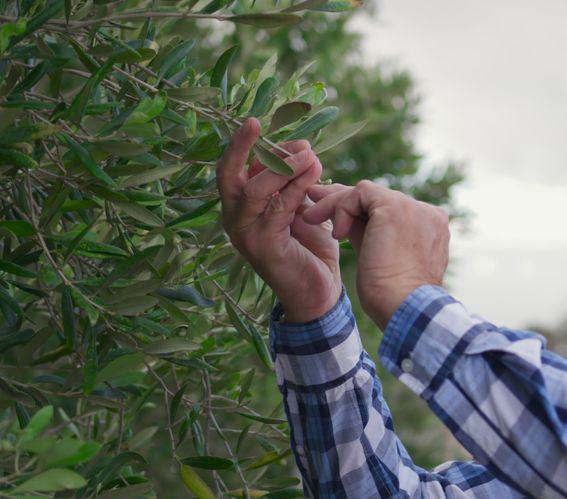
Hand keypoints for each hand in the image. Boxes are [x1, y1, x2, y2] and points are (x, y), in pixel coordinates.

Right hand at [216, 118, 340, 322]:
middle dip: (246, 148)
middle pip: (231, 176)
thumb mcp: (300, 208)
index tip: (256, 121)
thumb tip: (302, 149)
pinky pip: (278, 209)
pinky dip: (296, 188)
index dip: (241, 145)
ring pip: (257, 190)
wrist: (318, 292)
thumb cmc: (309, 248)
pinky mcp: (263, 247)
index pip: (233, 170)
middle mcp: (235, 220)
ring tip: (310, 154)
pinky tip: (315, 174)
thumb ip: (293, 183)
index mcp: (241, 208)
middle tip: (265, 127)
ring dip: (284, 167)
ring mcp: (245, 234)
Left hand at [303, 181, 449, 328]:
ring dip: (336, 205)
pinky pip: (361, 193)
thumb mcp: (379, 258)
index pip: (389, 211)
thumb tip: (341, 220)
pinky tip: (336, 232)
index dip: (358, 212)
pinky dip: (342, 207)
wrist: (404, 307)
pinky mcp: (395, 206)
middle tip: (314, 208)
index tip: (334, 219)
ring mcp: (414, 207)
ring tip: (313, 219)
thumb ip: (366, 233)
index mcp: (431, 227)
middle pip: (378, 200)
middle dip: (342, 203)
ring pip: (367, 194)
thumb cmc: (393, 297)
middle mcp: (427, 212)